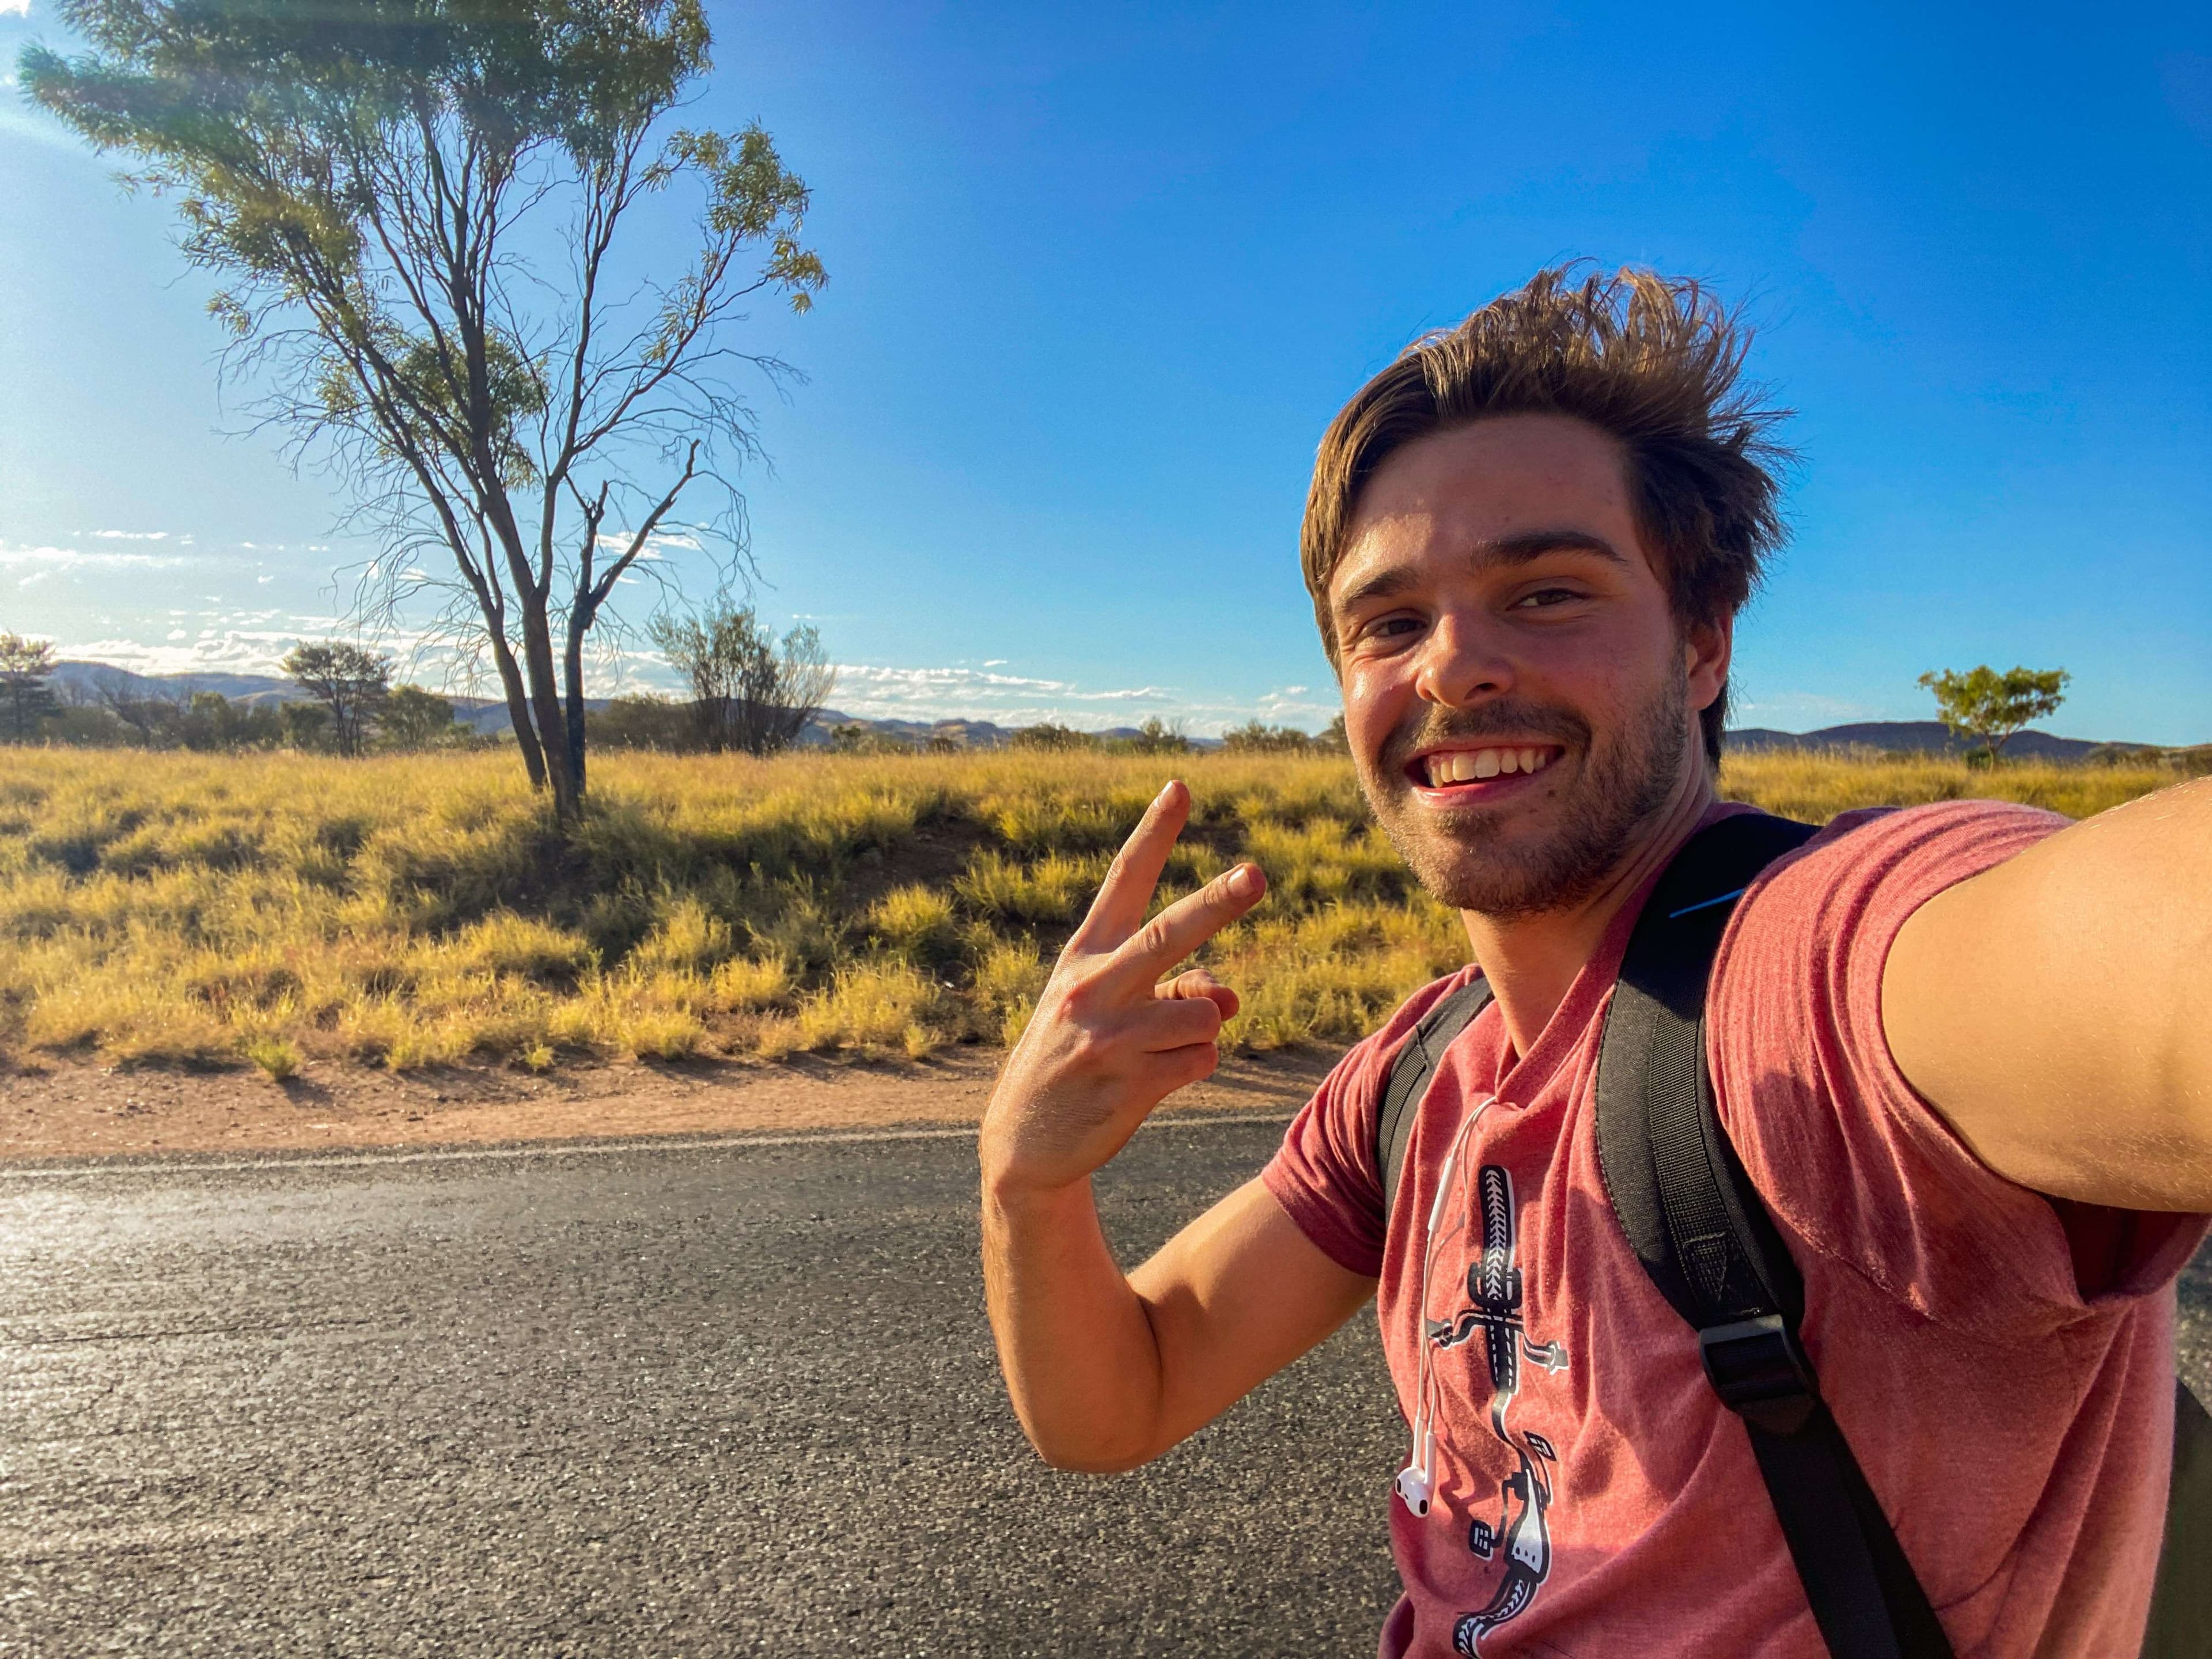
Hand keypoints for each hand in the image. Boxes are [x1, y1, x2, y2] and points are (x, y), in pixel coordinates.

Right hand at [980, 780, 1267, 1197]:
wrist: (1025, 1139)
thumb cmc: (1079, 1054)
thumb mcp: (1111, 1009)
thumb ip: (1175, 987)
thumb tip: (1231, 999)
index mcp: (1084, 954)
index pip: (1124, 880)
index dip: (1154, 832)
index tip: (1181, 785)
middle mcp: (1091, 986)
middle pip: (1169, 934)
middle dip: (1218, 902)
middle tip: (1257, 874)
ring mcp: (1108, 1035)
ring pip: (1203, 1011)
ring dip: (1197, 1032)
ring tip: (1152, 1051)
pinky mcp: (1128, 1082)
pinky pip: (1201, 1058)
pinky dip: (1191, 1066)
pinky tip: (1150, 1080)